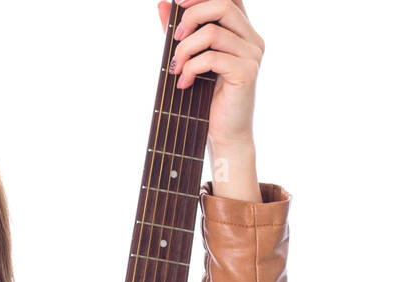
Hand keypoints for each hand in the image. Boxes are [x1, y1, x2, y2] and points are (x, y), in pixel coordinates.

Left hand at [158, 0, 262, 148]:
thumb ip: (180, 31)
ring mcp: (252, 54)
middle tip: (173, 40)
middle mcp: (252, 38)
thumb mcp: (190, 58)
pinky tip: (184, 83)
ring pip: (213, 32)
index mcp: (242, 31)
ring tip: (175, 70)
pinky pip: (211, 57)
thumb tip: (163, 4)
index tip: (178, 4)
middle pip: (222, 4)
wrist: (224, 134)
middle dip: (190, 18)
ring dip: (184, 50)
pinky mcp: (246, 72)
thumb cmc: (207, 99)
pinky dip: (190, 68)